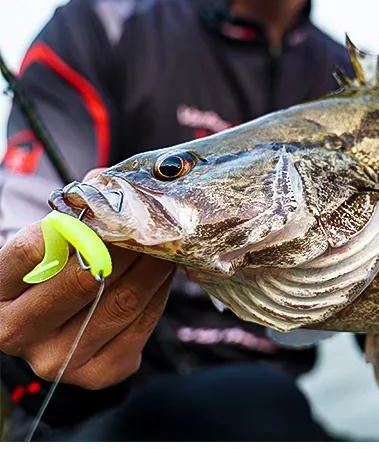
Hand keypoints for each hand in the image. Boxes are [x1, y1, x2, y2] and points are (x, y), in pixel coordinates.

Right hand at [0, 221, 173, 388]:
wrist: (53, 323)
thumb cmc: (50, 270)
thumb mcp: (44, 245)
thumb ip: (70, 223)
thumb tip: (114, 200)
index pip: (32, 250)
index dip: (78, 226)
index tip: (108, 210)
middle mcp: (18, 334)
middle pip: (85, 280)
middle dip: (128, 245)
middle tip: (152, 221)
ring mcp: (56, 361)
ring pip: (122, 302)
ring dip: (153, 265)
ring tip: (165, 241)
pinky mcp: (97, 374)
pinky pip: (141, 325)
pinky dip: (159, 292)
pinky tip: (162, 273)